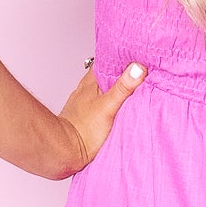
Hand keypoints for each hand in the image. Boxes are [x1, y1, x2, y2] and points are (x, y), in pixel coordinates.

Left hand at [48, 59, 147, 176]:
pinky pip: (102, 102)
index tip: (137, 54)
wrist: (65, 152)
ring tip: (133, 86)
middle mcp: (86, 89)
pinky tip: (119, 106)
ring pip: (104, 88)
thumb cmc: (83, 131)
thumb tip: (138, 68)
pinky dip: (111, 100)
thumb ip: (123, 88)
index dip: (122, 57)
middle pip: (107, 73)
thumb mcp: (108, 106)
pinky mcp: (87, 116)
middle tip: (140, 70)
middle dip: (122, 72)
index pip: (107, 60)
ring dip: (116, 87)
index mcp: (91, 81)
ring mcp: (85, 102)